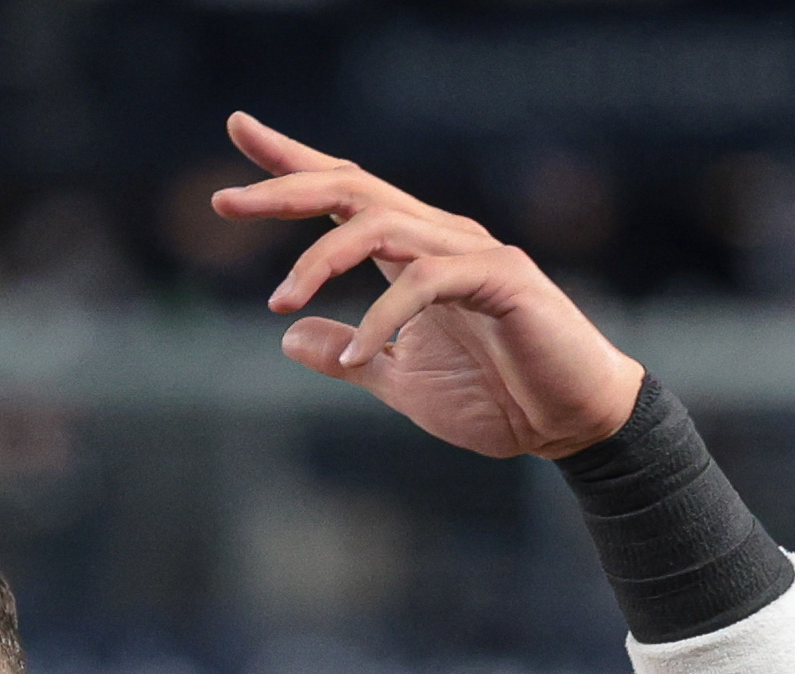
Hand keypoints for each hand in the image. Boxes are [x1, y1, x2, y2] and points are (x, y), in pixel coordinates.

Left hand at [208, 110, 645, 458]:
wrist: (570, 423)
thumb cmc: (497, 397)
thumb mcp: (399, 381)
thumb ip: (347, 356)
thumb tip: (287, 336)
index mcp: (412, 253)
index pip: (344, 194)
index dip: (291, 162)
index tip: (238, 130)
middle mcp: (438, 237)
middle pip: (352, 189)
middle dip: (285, 186)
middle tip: (223, 200)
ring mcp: (472, 253)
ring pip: (381, 224)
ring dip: (320, 258)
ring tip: (279, 300)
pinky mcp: (502, 280)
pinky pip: (427, 282)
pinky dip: (383, 317)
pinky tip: (356, 354)